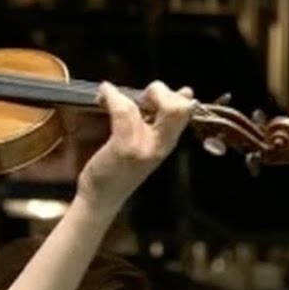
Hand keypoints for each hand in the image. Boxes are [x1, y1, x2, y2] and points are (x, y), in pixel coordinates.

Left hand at [77, 81, 193, 208]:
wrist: (100, 197)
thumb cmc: (117, 168)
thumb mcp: (146, 142)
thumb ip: (160, 120)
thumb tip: (185, 92)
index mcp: (168, 141)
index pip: (188, 109)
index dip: (171, 94)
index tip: (148, 98)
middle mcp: (162, 144)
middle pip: (181, 107)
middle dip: (160, 91)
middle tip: (136, 101)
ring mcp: (146, 146)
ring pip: (159, 107)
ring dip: (134, 94)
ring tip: (113, 98)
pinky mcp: (127, 148)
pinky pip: (125, 110)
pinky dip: (111, 96)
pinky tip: (102, 95)